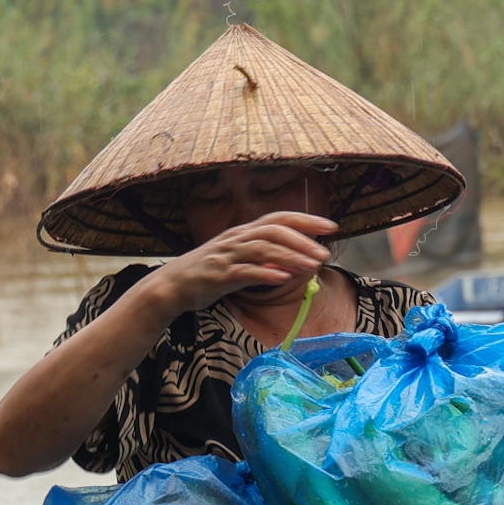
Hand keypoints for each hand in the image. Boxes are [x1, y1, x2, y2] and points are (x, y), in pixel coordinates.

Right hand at [146, 211, 334, 314]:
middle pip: (275, 231)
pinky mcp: (218, 275)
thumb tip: (295, 260)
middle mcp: (237, 238)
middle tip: (325, 253)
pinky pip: (245, 272)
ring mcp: (227, 256)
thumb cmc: (209, 272)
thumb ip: (265, 257)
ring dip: (290, 256)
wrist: (172, 285)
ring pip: (263, 249)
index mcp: (244, 232)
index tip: (331, 226)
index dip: (306, 220)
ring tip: (312, 266)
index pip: (279, 218)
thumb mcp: (239, 259)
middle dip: (303, 240)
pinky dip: (265, 273)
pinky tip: (283, 278)